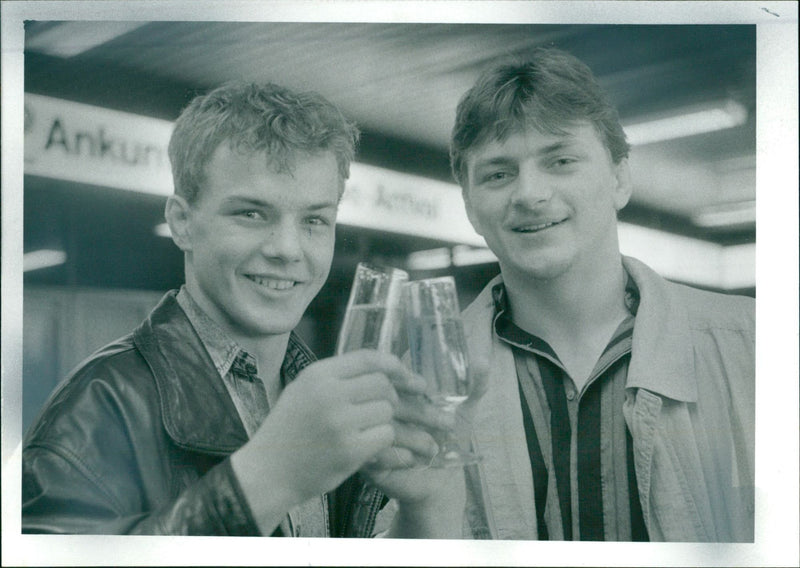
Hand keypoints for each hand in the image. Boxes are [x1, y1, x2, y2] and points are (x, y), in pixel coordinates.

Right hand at [230, 350, 426, 526]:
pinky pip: (385, 435)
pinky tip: (369, 446)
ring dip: (384, 421)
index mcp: (317, 374)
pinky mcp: (351, 450)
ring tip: (367, 430)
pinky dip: (382, 441)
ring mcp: (341, 422)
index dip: (392, 364)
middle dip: (388, 397)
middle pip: (382, 384)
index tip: (406, 373)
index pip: (367, 358)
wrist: (267, 472)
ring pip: (387, 410)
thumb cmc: (287, 430)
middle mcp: (329, 393)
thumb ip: (337, 376)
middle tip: (381, 410)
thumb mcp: (303, 390)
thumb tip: (382, 365)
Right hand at [359, 361, 489, 537]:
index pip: (393, 374)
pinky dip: (399, 456)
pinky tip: (416, 461)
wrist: (441, 481)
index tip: (427, 388)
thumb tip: (483, 361)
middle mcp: (381, 410)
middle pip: (389, 399)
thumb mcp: (464, 411)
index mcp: (399, 391)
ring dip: (413, 437)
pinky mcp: (368, 460)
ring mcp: (372, 434)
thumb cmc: (450, 441)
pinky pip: (377, 452)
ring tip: (434, 448)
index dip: (407, 378)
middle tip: (448, 424)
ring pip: (384, 426)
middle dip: (420, 411)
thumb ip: (474, 385)